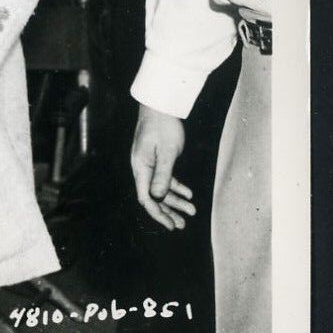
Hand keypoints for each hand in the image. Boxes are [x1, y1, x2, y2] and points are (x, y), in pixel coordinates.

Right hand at [130, 105, 196, 230]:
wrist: (160, 106)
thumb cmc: (162, 126)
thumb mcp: (167, 151)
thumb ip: (163, 174)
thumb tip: (158, 197)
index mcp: (141, 167)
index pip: (146, 197)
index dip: (158, 213)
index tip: (171, 225)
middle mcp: (143, 168)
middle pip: (153, 196)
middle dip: (167, 212)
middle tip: (182, 225)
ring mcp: (150, 164)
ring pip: (161, 188)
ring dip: (175, 201)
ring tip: (191, 211)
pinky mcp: (158, 159)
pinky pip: (166, 178)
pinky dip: (177, 188)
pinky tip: (189, 194)